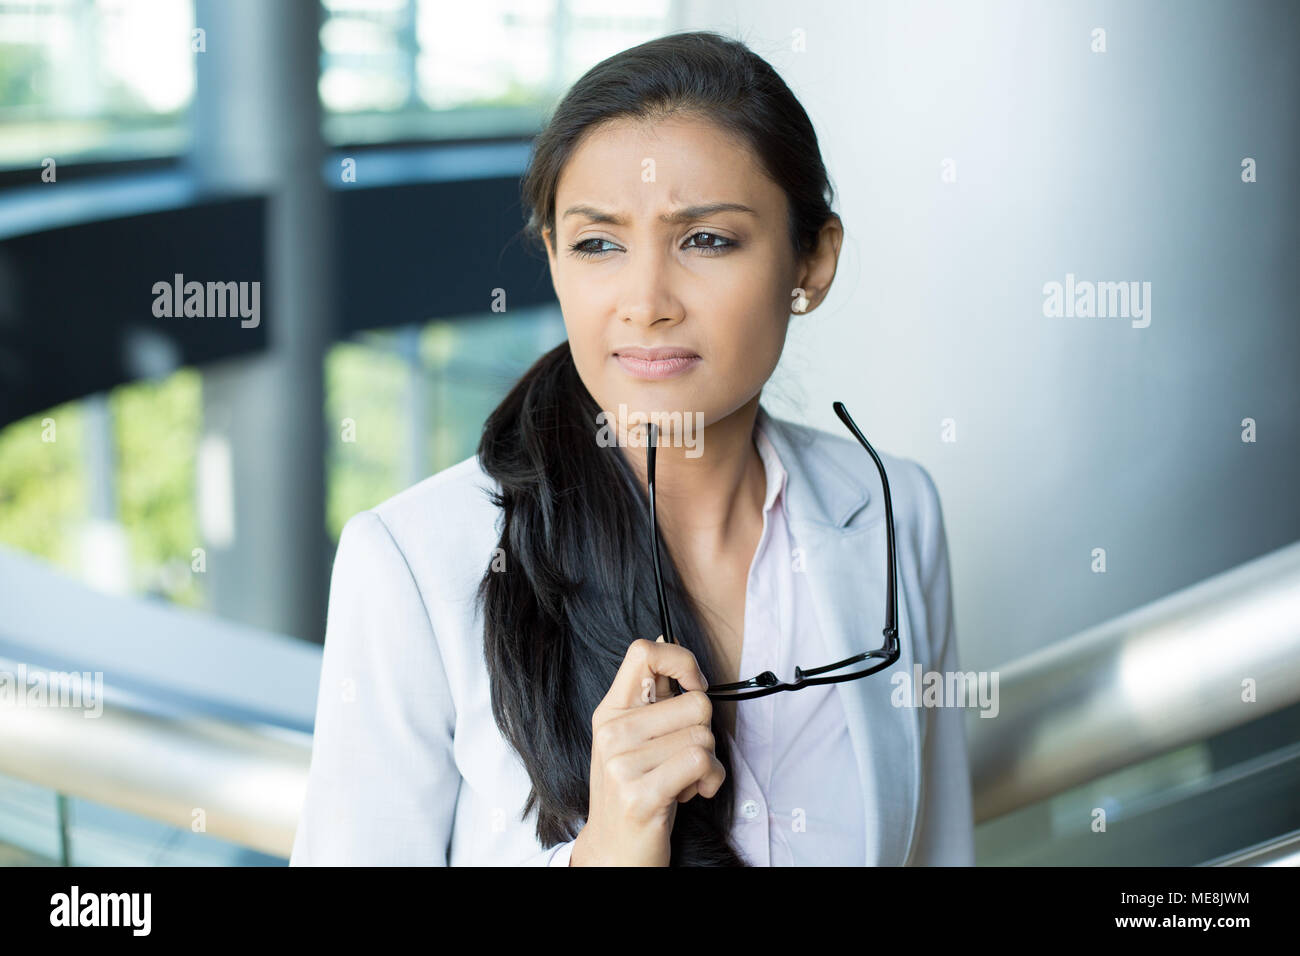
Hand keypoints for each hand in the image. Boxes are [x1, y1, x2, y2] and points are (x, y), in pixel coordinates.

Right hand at [569, 636, 723, 865]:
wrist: (614, 855)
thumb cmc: (635, 792)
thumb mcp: (633, 740)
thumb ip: (651, 697)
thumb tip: (666, 640)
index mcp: (610, 712)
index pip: (644, 652)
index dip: (682, 660)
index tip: (694, 686)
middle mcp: (612, 733)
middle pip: (696, 702)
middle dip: (704, 733)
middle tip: (682, 759)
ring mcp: (622, 763)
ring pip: (704, 735)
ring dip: (708, 763)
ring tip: (682, 780)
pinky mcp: (640, 793)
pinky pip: (701, 761)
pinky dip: (710, 780)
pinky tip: (691, 793)